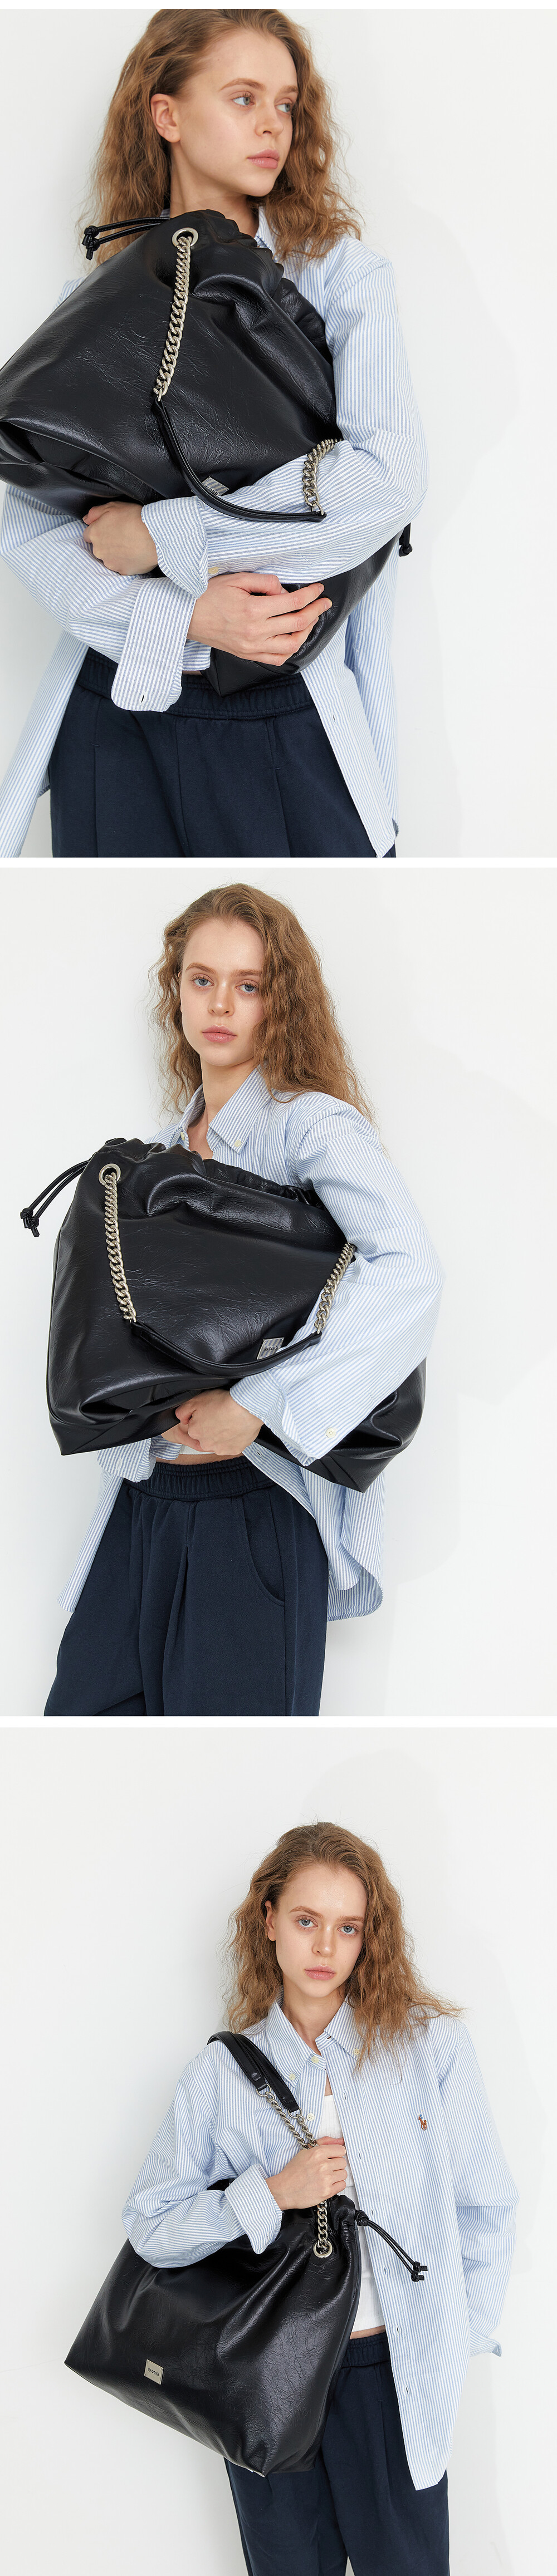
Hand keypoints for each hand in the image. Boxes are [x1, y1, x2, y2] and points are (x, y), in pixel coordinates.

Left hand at [82, 502, 157, 574]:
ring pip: (109, 558)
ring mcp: (110, 563)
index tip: (109, 528)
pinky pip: (121, 566)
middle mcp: (99, 551)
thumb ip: (95, 512)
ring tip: (130, 544)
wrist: (154, 536)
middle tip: (122, 535)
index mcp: (94, 534)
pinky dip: (126, 561)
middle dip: (107, 542)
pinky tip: (134, 553)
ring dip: (116, 553)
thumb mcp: (112, 507)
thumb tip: (86, 519)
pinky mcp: (123, 571)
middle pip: (99, 547)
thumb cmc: (134, 518)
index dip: (99, 530)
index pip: (88, 535)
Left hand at [161, 1388, 262, 1459]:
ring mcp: (221, 1449)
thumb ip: (182, 1411)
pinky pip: (232, 1445)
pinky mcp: (234, 1450)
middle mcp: (206, 1444)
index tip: (210, 1412)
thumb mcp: (195, 1400)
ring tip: (229, 1421)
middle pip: (206, 1436)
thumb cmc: (223, 1402)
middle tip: (220, 1416)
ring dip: (222, 1435)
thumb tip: (181, 1419)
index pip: (195, 1427)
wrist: (246, 1407)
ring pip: (218, 1442)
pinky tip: (237, 1428)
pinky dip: (234, 1438)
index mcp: (195, 1432)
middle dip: (211, 1428)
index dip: (202, 1418)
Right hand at [187, 570, 331, 664]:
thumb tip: (285, 590)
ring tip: (311, 620)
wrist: (188, 617)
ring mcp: (253, 647)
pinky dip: (291, 649)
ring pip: (292, 644)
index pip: (293, 603)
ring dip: (307, 632)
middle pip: (298, 623)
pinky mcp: (248, 655)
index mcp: (253, 609)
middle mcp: (256, 631)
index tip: (318, 590)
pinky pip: (277, 658)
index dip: (311, 595)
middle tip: (324, 603)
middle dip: (316, 611)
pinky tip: (295, 638)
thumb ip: (264, 582)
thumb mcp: (237, 579)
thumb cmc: (209, 596)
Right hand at [267, 2139, 347, 2210]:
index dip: (336, 2154)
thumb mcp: (305, 2152)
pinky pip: (342, 2185)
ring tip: (327, 2177)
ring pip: (344, 2174)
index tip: (332, 2158)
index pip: (341, 2150)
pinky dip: (336, 2185)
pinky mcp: (327, 2191)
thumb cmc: (293, 2171)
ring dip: (337, 2175)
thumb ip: (324, 2143)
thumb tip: (341, 2140)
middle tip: (327, 2168)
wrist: (284, 2190)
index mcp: (318, 2153)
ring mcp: (326, 2179)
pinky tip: (327, 2184)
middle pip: (342, 2162)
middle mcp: (323, 2165)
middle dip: (336, 2165)